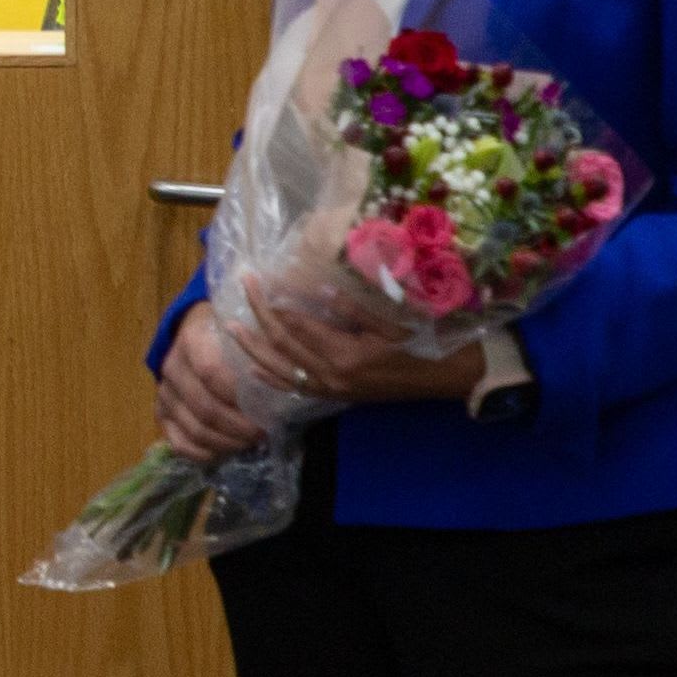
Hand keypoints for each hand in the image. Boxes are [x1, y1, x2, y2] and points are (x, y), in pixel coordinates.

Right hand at [154, 307, 269, 462]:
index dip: (238, 396)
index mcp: (192, 341)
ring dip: (225, 443)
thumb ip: (261, 346)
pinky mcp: (161, 412)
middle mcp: (172, 367)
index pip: (211, 372)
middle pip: (204, 407)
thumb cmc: (227, 333)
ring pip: (194, 428)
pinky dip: (202, 454)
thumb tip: (289, 374)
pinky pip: (178, 442)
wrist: (192, 332)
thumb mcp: (244, 326)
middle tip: (263, 434)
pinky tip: (223, 454)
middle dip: (238, 427)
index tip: (266, 410)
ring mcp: (164, 392)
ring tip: (248, 444)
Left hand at [237, 273, 482, 407]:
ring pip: (280, 368)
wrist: (444, 379)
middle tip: (243, 289)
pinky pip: (294, 388)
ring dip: (254, 348)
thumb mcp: (390, 322)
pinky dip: (271, 377)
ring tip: (231, 327)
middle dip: (258, 316)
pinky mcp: (334, 395)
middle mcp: (332, 375)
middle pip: (283, 344)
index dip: (273, 303)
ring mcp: (331, 389)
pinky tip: (253, 366)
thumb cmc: (422, 345)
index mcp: (345, 354)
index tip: (258, 281)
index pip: (297, 326)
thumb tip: (320, 288)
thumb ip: (353, 309)